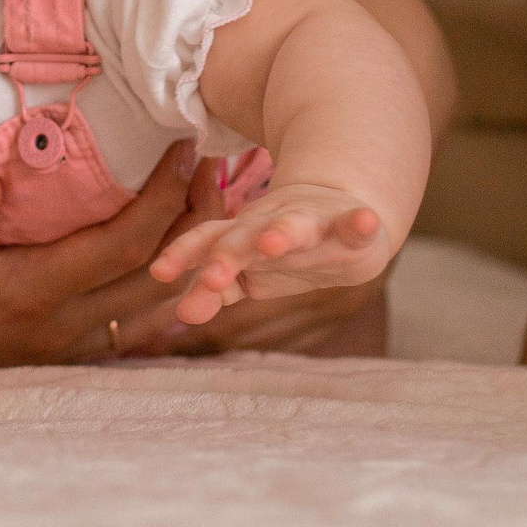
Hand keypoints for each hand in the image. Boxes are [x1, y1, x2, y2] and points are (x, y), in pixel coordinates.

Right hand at [0, 144, 199, 409]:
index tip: (186, 148)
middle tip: (220, 167)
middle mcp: (55, 327)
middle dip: (195, 222)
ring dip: (189, 262)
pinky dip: (164, 303)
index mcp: (26, 293)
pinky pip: (128, 335)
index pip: (122, 243)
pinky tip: (183, 279)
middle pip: (154, 274)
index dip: (165, 197)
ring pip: (150, 309)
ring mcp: (56, 350)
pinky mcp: (49, 360)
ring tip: (215, 213)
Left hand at [147, 181, 390, 325]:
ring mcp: (311, 222)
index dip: (184, 254)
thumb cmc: (281, 250)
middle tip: (211, 278)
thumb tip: (181, 314)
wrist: (337, 211)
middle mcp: (271, 223)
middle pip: (245, 236)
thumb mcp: (247, 271)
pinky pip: (355, 224)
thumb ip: (214, 290)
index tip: (160, 272)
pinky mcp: (349, 227)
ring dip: (283, 233)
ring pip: (294, 226)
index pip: (207, 240)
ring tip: (273, 241)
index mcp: (241, 235)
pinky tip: (366, 219)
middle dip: (228, 255)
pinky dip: (360, 221)